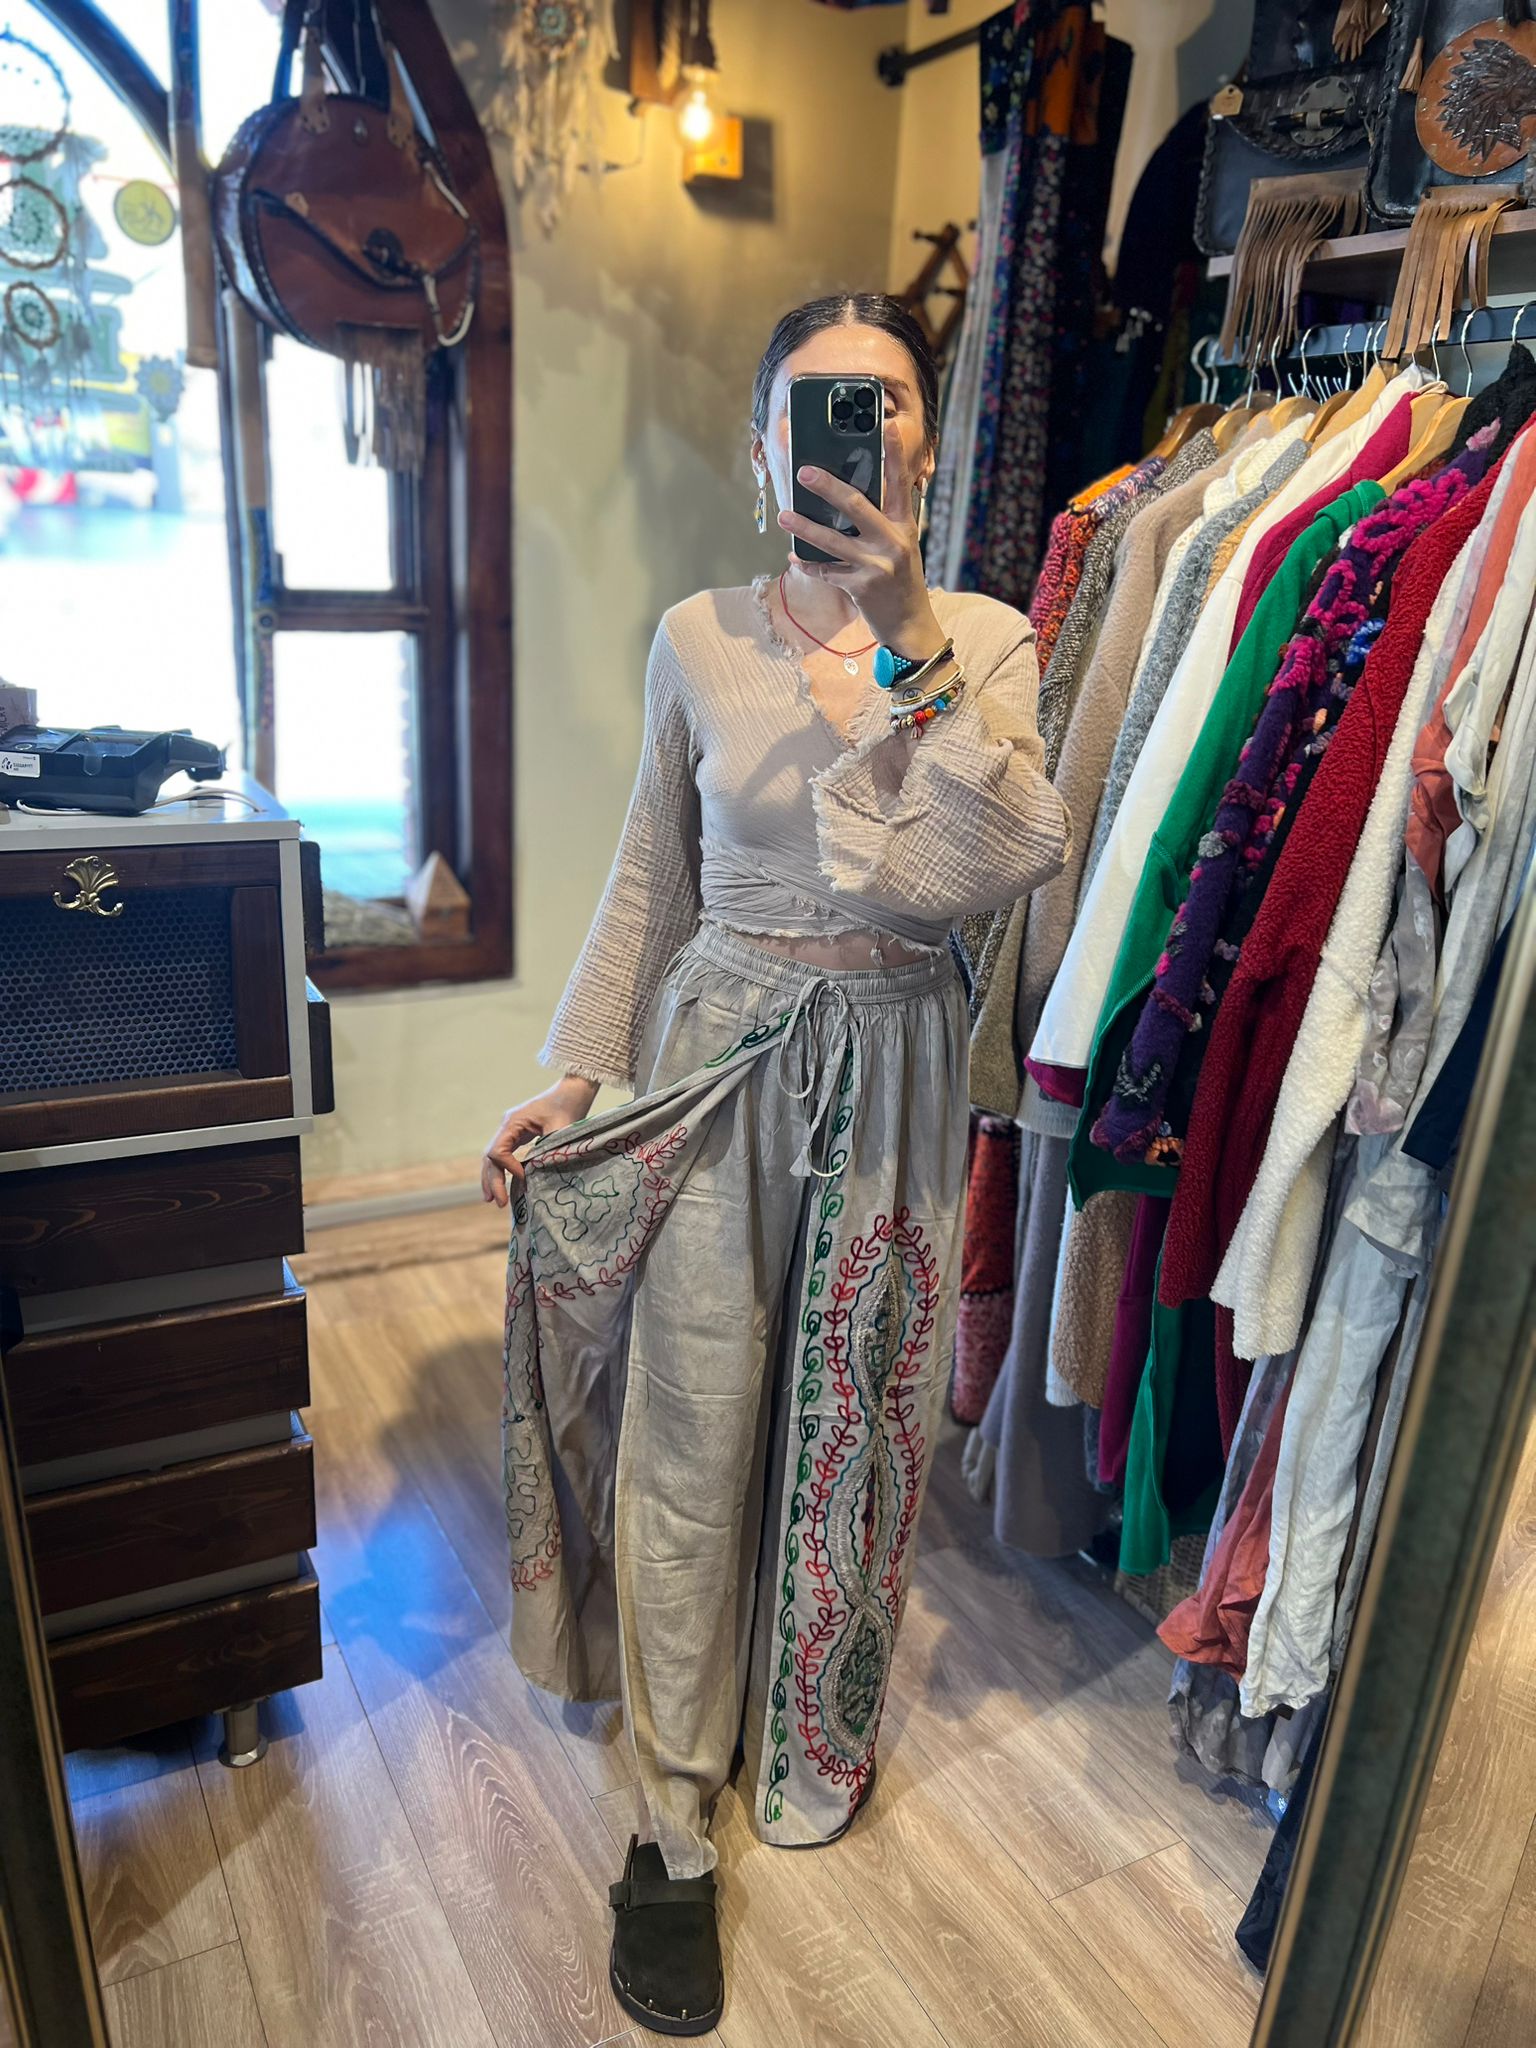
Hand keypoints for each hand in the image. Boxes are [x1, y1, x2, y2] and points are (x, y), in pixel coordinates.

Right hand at [481, 1077, 598, 1208]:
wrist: (573, 1091)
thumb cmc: (568, 1106)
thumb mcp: (561, 1128)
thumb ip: (549, 1149)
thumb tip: (538, 1174)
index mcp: (513, 1122)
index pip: (498, 1151)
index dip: (508, 1168)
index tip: (524, 1178)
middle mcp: (507, 1126)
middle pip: (490, 1157)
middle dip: (493, 1180)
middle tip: (499, 1203)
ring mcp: (510, 1130)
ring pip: (493, 1157)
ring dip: (492, 1178)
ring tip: (491, 1200)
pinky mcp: (518, 1134)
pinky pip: (503, 1154)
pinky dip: (501, 1170)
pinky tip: (503, 1185)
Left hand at [776, 422, 946, 659]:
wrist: (910, 625)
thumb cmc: (901, 580)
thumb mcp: (900, 547)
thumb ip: (881, 523)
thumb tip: (844, 501)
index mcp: (905, 526)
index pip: (900, 484)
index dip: (894, 455)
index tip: (887, 426)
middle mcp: (893, 542)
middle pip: (857, 506)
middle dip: (828, 487)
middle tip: (803, 472)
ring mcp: (876, 566)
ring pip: (832, 540)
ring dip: (804, 527)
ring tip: (785, 514)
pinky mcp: (861, 587)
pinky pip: (826, 571)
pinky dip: (809, 564)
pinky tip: (795, 557)